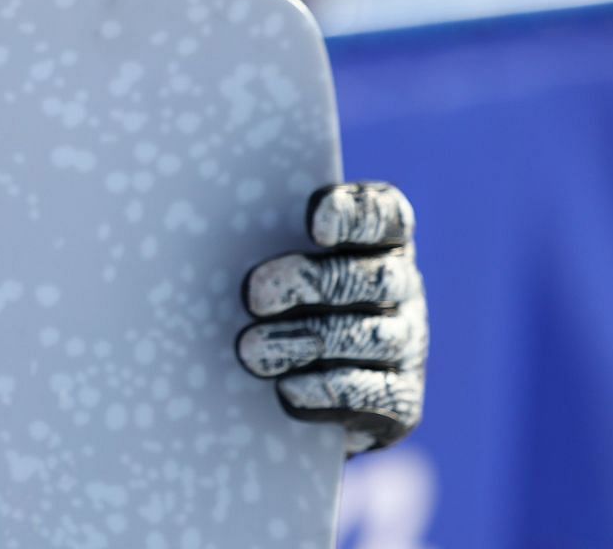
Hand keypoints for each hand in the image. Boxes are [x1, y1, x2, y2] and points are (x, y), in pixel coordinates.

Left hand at [236, 182, 426, 454]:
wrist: (284, 385)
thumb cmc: (264, 298)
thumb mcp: (263, 258)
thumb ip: (255, 241)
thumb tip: (206, 237)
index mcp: (376, 239)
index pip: (384, 214)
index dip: (355, 216)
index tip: (314, 225)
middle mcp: (401, 286)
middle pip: (372, 278)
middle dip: (310, 285)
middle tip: (252, 296)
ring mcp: (406, 342)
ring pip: (370, 337)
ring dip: (306, 343)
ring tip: (249, 350)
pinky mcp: (402, 398)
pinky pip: (374, 394)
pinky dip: (327, 391)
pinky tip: (285, 390)